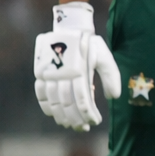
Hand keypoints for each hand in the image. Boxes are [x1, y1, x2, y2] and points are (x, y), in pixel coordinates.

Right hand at [34, 2, 120, 129]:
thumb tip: (114, 97)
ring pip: (53, 101)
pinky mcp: (40, 72)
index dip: (88, 114)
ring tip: (70, 125)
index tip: (95, 122)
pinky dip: (46, 106)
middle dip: (75, 119)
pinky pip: (40, 93)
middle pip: (67, 104)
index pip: (83, 100)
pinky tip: (53, 114)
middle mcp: (63, 74)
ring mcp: (49, 74)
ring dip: (61, 116)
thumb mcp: (105, 56)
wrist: (69, 27)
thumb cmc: (90, 44)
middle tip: (84, 128)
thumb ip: (111, 76)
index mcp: (80, 71)